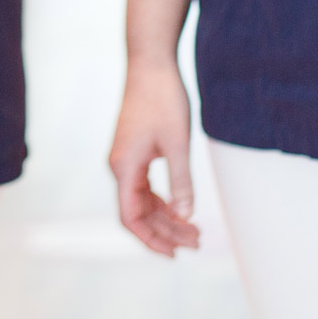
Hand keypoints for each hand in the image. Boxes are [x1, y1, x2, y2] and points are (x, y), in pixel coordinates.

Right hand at [109, 58, 200, 256]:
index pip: (131, 218)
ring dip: (167, 218)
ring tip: (195, 231)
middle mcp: (120, 166)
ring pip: (143, 201)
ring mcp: (126, 159)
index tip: (174, 254)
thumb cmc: (163, 99)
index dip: (151, 240)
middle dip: (166, 231)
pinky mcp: (134, 151)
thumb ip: (181, 182)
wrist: (151, 64)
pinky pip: (145, 186)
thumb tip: (186, 216)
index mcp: (124, 167)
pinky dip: (163, 201)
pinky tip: (181, 207)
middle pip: (138, 213)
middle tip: (197, 243)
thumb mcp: (178, 143)